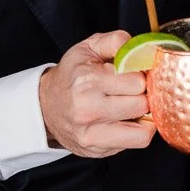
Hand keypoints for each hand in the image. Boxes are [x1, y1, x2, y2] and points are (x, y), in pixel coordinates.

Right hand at [38, 30, 155, 157]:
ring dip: (143, 116)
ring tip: (131, 106)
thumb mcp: (88, 48)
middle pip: (142, 104)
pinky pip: (137, 142)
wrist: (45, 107)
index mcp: (87, 80)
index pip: (137, 81)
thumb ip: (116, 41)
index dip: (140, 75)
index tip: (132, 74)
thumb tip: (142, 48)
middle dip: (142, 95)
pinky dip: (140, 131)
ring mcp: (92, 133)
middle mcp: (88, 108)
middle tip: (131, 91)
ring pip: (144, 128)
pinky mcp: (98, 150)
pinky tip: (128, 121)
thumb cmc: (72, 75)